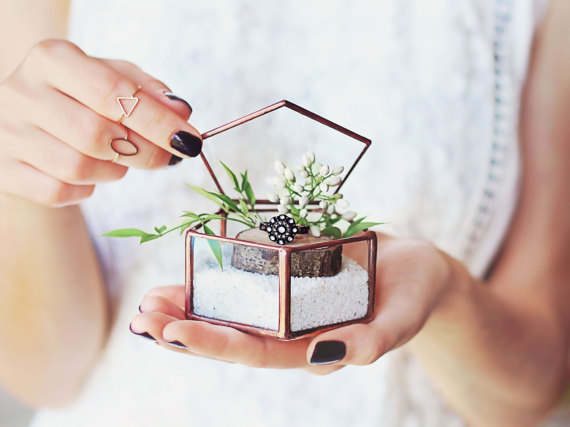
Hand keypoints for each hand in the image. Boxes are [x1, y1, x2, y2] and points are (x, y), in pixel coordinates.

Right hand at [0, 39, 200, 206]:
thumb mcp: (113, 80)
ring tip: (121, 158)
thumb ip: (147, 91)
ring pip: (78, 167)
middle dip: (145, 152)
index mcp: (53, 59)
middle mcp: (23, 92)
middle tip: (167, 157)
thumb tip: (181, 112)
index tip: (190, 141)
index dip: (157, 122)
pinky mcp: (5, 171)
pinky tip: (91, 173)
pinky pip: (59, 191)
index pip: (112, 93)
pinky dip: (86, 189)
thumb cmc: (79, 99)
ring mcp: (8, 133)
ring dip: (115, 170)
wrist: (29, 124)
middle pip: (97, 134)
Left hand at [131, 234, 454, 374]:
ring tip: (151, 298)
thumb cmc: (414, 297)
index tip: (174, 332)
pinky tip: (191, 264)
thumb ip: (368, 344)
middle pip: (232, 332)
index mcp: (312, 346)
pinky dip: (219, 269)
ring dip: (191, 302)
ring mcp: (287, 297)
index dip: (213, 343)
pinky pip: (248, 272)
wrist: (415, 268)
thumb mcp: (400, 322)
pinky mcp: (288, 269)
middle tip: (144, 317)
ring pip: (232, 305)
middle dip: (185, 326)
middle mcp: (291, 325)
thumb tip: (322, 358)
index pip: (255, 352)